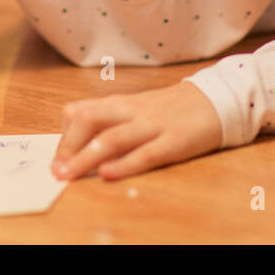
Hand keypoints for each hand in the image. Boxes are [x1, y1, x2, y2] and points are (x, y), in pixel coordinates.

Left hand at [51, 82, 223, 181]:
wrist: (217, 99)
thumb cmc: (173, 109)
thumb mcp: (138, 109)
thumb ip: (112, 121)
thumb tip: (79, 144)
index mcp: (122, 104)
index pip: (81, 111)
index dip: (64, 135)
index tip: (56, 158)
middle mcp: (133, 111)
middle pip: (89, 119)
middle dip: (68, 146)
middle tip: (57, 170)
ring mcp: (154, 125)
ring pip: (112, 137)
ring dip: (86, 158)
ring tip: (69, 175)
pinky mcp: (174, 141)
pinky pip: (146, 153)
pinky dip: (124, 164)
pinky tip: (108, 174)